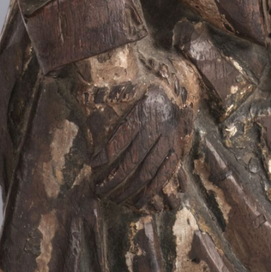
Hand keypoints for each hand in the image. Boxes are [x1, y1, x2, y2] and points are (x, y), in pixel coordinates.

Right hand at [72, 45, 199, 210]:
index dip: (152, 191)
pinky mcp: (131, 110)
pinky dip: (106, 152)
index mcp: (175, 134)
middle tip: (116, 200)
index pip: (165, 171)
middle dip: (131, 189)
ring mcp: (148, 121)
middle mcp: (165, 129)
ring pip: (132, 157)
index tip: (140, 205)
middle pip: (146, 168)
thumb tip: (174, 186)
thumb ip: (169, 150)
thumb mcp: (170, 121)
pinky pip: (118, 137)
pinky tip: (95, 163)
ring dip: (115, 177)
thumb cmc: (149, 95)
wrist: (128, 67)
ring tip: (102, 188)